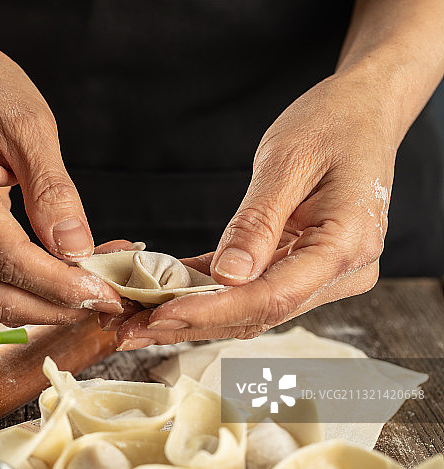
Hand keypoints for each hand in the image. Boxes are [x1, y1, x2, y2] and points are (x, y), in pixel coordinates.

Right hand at [0, 20, 121, 324]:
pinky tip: (55, 275)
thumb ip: (53, 190)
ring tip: (86, 289)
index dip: (58, 285)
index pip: (6, 257)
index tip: (105, 295)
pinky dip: (19, 287)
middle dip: (51, 307)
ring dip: (37, 304)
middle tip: (104, 301)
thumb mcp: (31, 126)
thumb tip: (77, 249)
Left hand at [114, 72, 393, 349]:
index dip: (212, 310)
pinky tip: (167, 296)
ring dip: (195, 316)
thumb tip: (227, 276)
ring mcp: (326, 275)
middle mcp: (341, 272)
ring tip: (138, 320)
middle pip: (259, 313)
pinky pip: (254, 289)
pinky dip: (211, 294)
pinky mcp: (306, 268)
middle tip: (132, 328)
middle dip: (192, 323)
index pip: (272, 296)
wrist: (365, 111)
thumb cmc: (333, 123)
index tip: (160, 314)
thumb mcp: (287, 161)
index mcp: (346, 245)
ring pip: (253, 310)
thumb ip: (258, 223)